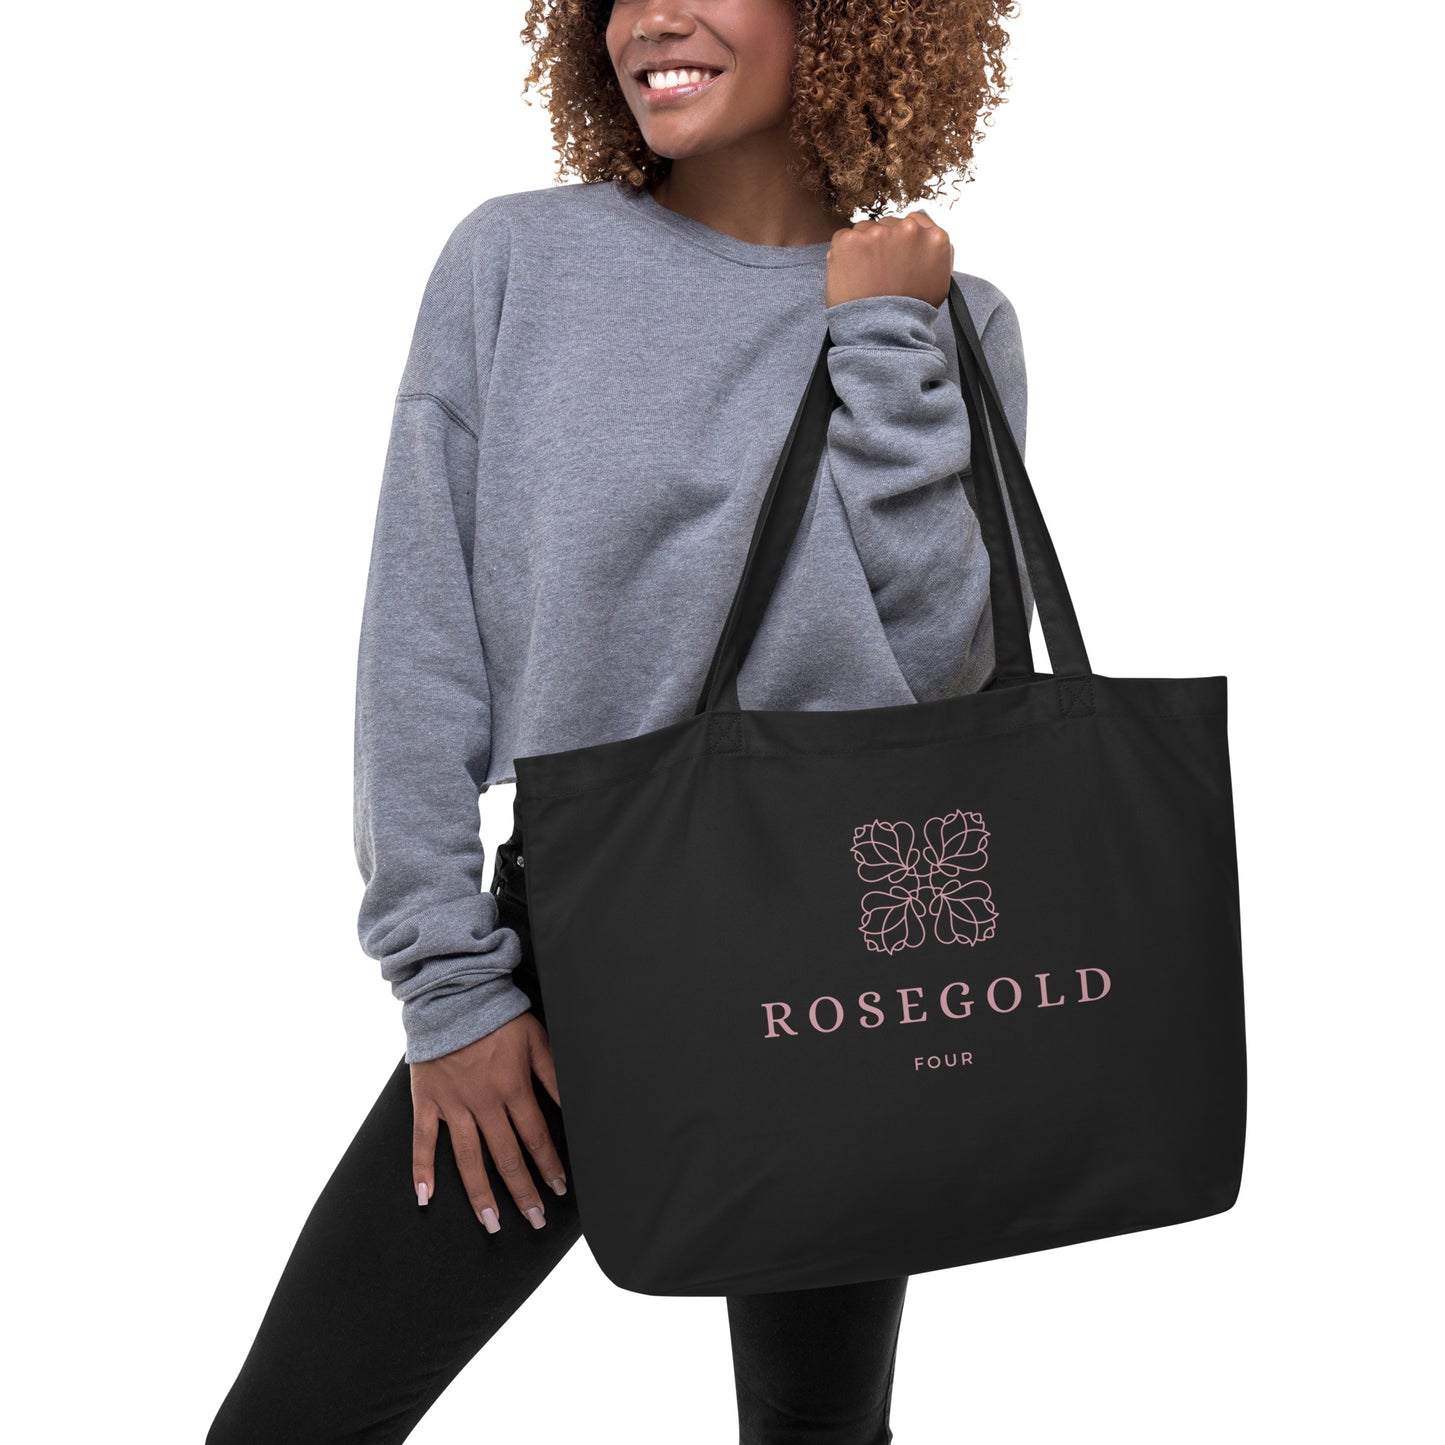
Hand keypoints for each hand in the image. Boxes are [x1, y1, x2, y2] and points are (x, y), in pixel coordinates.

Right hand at [410, 1010, 566, 1231]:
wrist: (451, 994)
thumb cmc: (497, 1014)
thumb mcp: (536, 1038)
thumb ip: (553, 1074)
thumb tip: (571, 1105)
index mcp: (512, 1087)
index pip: (536, 1137)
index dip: (549, 1166)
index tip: (558, 1189)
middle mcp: (483, 1102)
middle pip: (506, 1156)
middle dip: (523, 1191)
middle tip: (534, 1220)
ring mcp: (452, 1104)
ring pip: (468, 1158)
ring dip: (480, 1194)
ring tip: (492, 1224)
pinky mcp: (426, 1100)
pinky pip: (423, 1140)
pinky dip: (421, 1170)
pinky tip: (426, 1198)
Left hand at [825, 209, 954, 308]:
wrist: (882, 335)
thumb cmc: (911, 314)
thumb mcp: (939, 281)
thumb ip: (935, 252)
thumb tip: (926, 236)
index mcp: (934, 237)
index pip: (915, 221)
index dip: (902, 239)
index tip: (896, 256)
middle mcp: (908, 229)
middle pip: (888, 224)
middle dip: (882, 243)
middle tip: (879, 273)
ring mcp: (878, 233)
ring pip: (865, 229)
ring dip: (863, 248)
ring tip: (864, 278)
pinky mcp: (850, 241)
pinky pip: (843, 238)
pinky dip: (843, 254)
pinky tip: (851, 275)